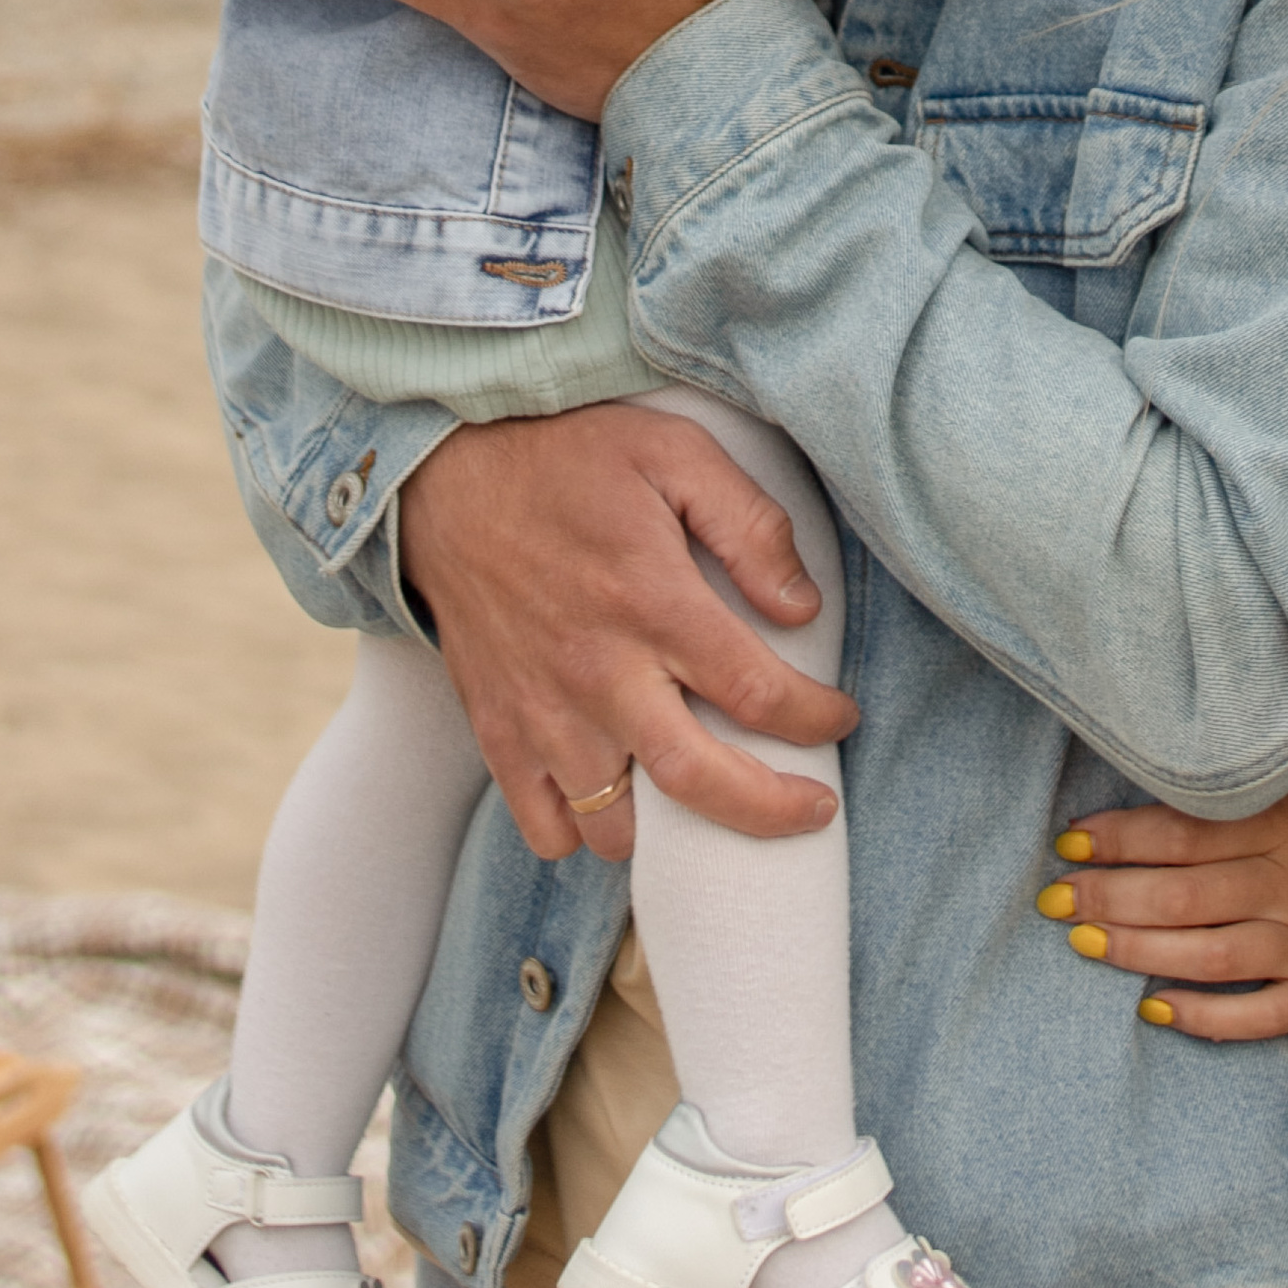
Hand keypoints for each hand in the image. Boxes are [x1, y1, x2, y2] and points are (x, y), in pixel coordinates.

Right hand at [401, 403, 857, 860]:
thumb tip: (802, 607)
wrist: (449, 472)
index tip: (838, 716)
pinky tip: (618, 798)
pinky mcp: (497, 730)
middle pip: (698, 782)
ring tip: (706, 793)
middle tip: (814, 808)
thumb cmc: (570, 456)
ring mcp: (542, 712)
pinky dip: (585, 836)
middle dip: (770, 811)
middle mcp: (599, 672)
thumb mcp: (674, 452)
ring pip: (617, 824)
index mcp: (652, 602)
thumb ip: (748, 525)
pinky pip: (546, 827)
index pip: (757, 693)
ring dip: (672, 827)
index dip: (815, 718)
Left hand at [1038, 727, 1287, 1036]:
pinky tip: (1154, 1010)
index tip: (1071, 843)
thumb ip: (1278, 738)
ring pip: (1203, 954)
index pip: (1181, 830)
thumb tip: (1218, 708)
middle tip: (1054, 903)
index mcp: (1284, 820)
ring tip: (1084, 945)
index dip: (1119, 838)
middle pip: (1178, 894)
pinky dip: (1203, 1018)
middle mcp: (1285, 884)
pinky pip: (1255, 1016)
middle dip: (1107, 898)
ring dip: (1136, 951)